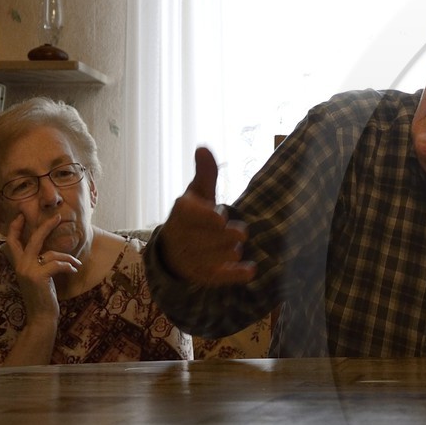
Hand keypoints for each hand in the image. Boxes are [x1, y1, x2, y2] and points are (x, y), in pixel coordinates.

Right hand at [5, 211, 79, 325]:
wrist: (41, 317)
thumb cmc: (42, 298)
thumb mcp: (38, 278)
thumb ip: (39, 264)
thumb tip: (51, 254)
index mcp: (18, 265)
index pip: (12, 242)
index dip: (15, 228)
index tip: (21, 216)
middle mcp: (20, 266)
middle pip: (32, 240)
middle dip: (45, 227)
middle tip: (58, 217)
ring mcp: (28, 271)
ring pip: (51, 253)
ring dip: (68, 258)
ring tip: (76, 265)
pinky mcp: (38, 276)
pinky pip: (57, 264)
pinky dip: (68, 266)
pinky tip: (74, 271)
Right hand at [156, 147, 255, 285]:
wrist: (174, 251)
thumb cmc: (192, 216)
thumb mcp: (198, 193)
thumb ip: (205, 173)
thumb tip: (203, 147)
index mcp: (180, 213)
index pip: (187, 213)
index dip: (204, 216)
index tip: (221, 216)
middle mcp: (181, 237)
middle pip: (202, 238)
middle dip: (223, 237)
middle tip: (240, 233)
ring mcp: (190, 259)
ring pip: (210, 259)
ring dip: (227, 253)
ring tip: (237, 249)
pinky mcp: (202, 276)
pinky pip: (217, 278)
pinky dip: (234, 276)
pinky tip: (251, 271)